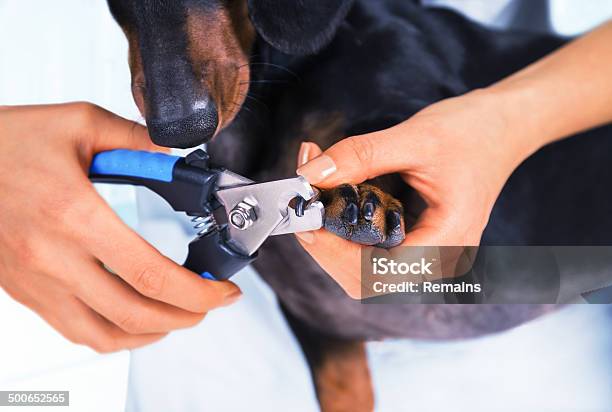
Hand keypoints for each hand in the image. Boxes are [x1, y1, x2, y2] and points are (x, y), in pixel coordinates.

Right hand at [0, 103, 240, 351]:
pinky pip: (74, 330)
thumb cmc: (7, 140)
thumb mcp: (80, 122)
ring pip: (103, 335)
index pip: (150, 273)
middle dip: (186, 316)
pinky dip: (113, 334)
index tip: (222, 290)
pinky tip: (133, 319)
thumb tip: (175, 156)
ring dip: (152, 332)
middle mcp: (53, 257)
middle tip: (210, 303)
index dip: (197, 292)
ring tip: (179, 315)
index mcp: (74, 214)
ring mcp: (35, 281)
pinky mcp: (23, 290)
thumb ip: (136, 139)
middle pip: (134, 313)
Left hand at [294, 90, 534, 297]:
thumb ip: (360, 156)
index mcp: (448, 241)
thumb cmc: (474, 131)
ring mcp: (428, 254)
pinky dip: (347, 231)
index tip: (307, 219)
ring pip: (365, 270)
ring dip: (333, 239)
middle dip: (327, 247)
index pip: (378, 273)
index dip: (334, 254)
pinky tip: (337, 202)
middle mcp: (439, 258)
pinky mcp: (417, 242)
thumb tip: (311, 173)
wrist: (504, 126)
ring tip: (320, 198)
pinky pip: (373, 252)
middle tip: (306, 206)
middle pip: (365, 279)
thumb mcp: (415, 137)